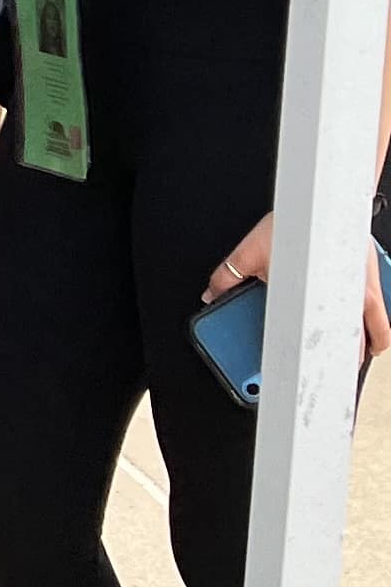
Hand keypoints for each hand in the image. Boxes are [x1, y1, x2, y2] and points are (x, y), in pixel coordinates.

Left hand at [204, 212, 390, 364]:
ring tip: (346, 370)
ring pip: (367, 336)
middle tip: (325, 386)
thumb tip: (212, 294)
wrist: (331, 200)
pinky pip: (381, 319)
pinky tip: (373, 344)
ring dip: (356, 353)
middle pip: (344, 346)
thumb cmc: (299, 223)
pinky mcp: (373, 284)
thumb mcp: (253, 249)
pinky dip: (377, 334)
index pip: (308, 343)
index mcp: (316, 299)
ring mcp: (362, 294)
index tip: (291, 382)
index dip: (299, 366)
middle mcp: (345, 300)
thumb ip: (229, 275)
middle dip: (333, 368)